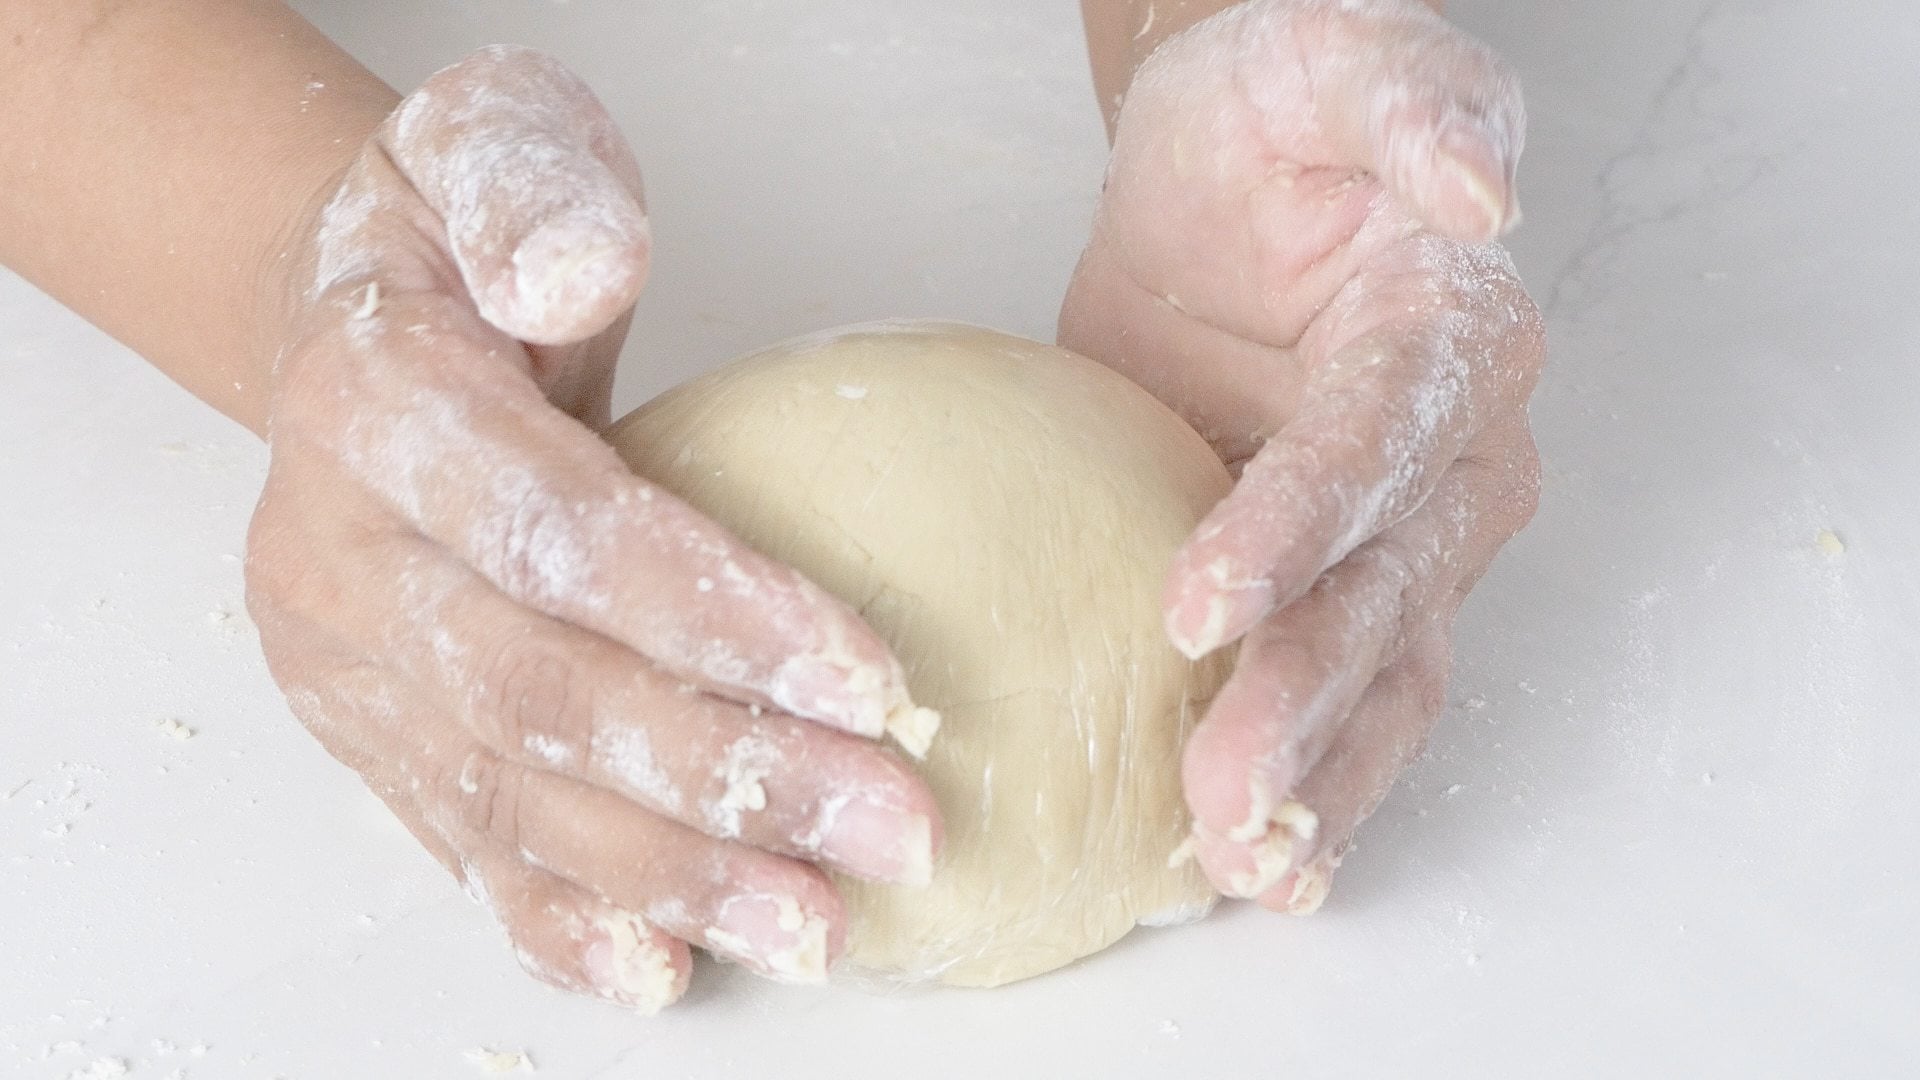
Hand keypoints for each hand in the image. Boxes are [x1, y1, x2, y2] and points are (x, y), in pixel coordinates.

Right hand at [245, 47, 939, 1011]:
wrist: (352, 329)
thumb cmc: (459, 240)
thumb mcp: (491, 148)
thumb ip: (532, 190)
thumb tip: (578, 276)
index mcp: (377, 406)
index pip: (562, 532)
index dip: (716, 612)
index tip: (872, 675)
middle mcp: (340, 555)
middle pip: (544, 693)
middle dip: (728, 775)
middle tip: (894, 825)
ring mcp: (348, 666)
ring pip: (513, 798)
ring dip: (676, 875)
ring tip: (819, 926)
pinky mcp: (370, 734)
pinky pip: (465, 845)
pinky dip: (566, 921)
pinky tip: (666, 969)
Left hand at [1060, 0, 1543, 911]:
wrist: (1220, 180)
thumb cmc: (1269, 120)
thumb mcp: (1328, 62)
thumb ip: (1409, 99)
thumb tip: (1481, 189)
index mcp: (1448, 333)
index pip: (1378, 442)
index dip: (1297, 525)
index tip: (1203, 600)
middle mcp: (1452, 453)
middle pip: (1387, 589)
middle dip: (1306, 691)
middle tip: (1224, 788)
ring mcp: (1400, 533)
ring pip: (1383, 670)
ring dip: (1318, 770)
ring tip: (1246, 862)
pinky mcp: (1332, 581)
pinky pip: (1347, 691)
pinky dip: (1314, 779)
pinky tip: (1263, 862)